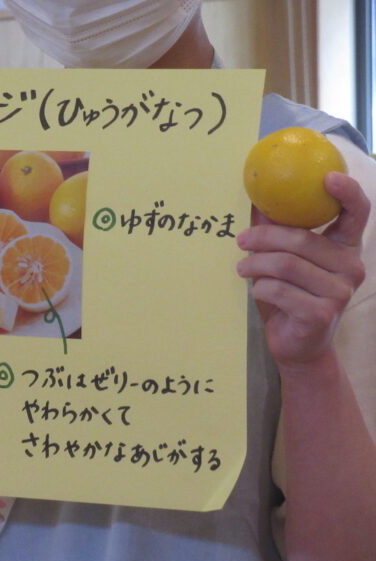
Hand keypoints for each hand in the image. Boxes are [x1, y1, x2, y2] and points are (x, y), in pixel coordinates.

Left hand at [236, 172, 368, 367]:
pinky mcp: (322, 313)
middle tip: (240, 241)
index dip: (347, 193)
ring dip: (256, 265)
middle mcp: (351, 267)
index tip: (327, 177)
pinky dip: (260, 288)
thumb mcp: (286, 261)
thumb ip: (279, 230)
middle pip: (302, 240)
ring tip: (242, 269)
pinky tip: (257, 291)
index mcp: (345, 248)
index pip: (357, 213)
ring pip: (286, 265)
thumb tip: (258, 197)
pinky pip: (279, 290)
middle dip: (263, 238)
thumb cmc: (291, 296)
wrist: (299, 346)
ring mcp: (340, 292)